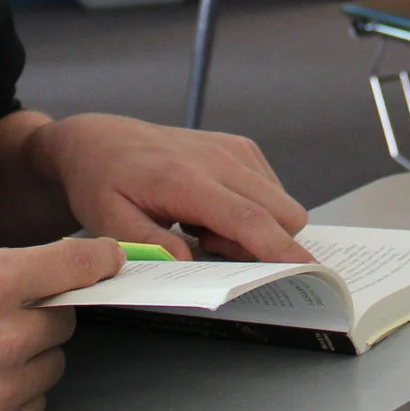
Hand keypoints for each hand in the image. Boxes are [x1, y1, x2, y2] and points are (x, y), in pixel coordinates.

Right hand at [0, 236, 121, 410]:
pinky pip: (32, 408)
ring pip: (50, 366)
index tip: (108, 263)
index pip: (83, 268)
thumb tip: (52, 268)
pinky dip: (10, 398)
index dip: (99, 263)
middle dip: (40, 313)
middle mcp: (4, 338)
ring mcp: (0, 395)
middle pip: (66, 319)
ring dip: (25, 358)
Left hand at [27, 114, 312, 262]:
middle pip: (281, 214)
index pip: (248, 218)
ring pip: (282, 205)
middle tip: (207, 245)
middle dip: (263, 246)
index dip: (280, 249)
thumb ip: (151, 245)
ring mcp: (234, 149)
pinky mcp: (241, 148)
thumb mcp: (110, 223)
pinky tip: (212, 210)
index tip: (308, 270)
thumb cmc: (103, 183)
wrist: (101, 140)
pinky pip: (273, 192)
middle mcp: (219, 158)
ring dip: (257, 229)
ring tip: (203, 228)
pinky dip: (254, 211)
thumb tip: (189, 262)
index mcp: (186, 179)